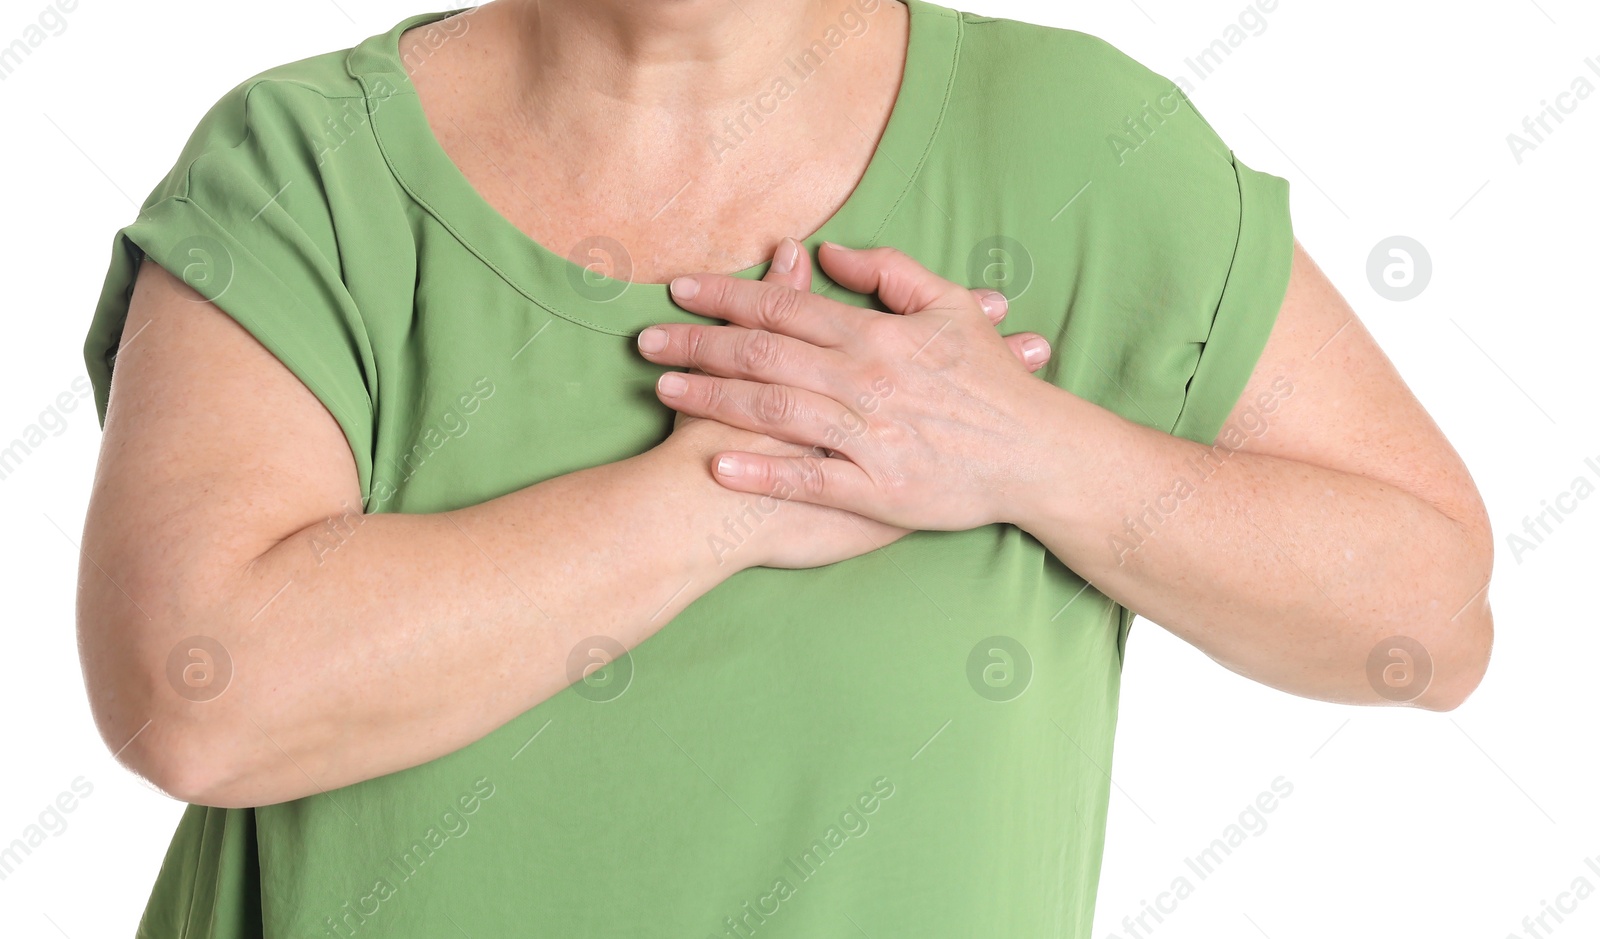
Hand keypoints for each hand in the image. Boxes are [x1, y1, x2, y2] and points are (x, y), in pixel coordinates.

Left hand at [638, 241, 1055, 531]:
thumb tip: (829, 250)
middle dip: (698, 343)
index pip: (784, 306)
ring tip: (664, 387)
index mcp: (877, 335)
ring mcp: (868, 437)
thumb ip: (891, 272)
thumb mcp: (951, 306)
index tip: (678, 289)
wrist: (1035, 454)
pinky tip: (714, 462)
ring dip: (713, 398)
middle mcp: (865, 381)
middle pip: (764, 354)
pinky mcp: (875, 490)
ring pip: (774, 410)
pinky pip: (805, 480)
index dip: (725, 296)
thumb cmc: (990, 381)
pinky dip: (758, 471)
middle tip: (645, 340)